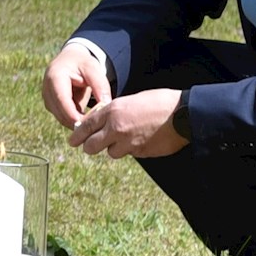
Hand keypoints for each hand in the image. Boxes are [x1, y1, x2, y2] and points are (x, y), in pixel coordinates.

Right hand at [43, 39, 113, 130]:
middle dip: (79, 122)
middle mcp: (47, 90)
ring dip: (78, 122)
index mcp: (55, 77)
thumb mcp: (93, 69)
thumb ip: (100, 86)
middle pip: (61, 113)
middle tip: (99, 125)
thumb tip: (106, 105)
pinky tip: (89, 118)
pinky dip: (76, 120)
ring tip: (96, 120)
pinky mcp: (51, 106)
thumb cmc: (82, 64)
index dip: (73, 114)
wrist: (70, 60)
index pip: (62, 100)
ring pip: (63, 119)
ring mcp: (48, 99)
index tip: (88, 125)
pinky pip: (64, 118)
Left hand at [70, 88, 187, 159]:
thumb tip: (104, 122)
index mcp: (113, 111)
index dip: (77, 135)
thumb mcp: (131, 101)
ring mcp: (129, 143)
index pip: (87, 126)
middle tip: (90, 146)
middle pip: (91, 146)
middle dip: (90, 146)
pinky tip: (140, 141)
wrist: (183, 114)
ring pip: (110, 153)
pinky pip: (130, 155)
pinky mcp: (141, 152)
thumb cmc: (159, 102)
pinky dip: (131, 150)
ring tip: (124, 140)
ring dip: (114, 148)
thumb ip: (115, 112)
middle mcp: (117, 128)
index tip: (72, 140)